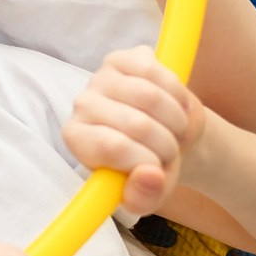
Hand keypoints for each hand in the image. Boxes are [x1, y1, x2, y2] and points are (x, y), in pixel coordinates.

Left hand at [63, 46, 208, 216]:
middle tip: (171, 150)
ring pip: (150, 96)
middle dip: (167, 144)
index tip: (157, 170)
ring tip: (176, 131)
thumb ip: (143, 196)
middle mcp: (82, 105)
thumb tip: (150, 176)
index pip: (112, 147)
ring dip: (176, 120)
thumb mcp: (148, 194)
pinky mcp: (124, 58)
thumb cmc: (151, 169)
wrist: (170, 137)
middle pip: (137, 123)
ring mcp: (101, 78)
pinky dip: (178, 95)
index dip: (146, 161)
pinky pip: (158, 72)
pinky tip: (177, 107)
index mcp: (77, 140)